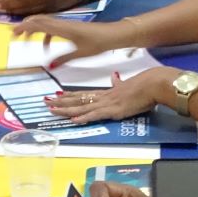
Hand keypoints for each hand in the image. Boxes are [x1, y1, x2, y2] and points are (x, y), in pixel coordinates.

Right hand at [10, 17, 130, 65]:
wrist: (112, 34)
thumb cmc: (98, 43)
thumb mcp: (79, 54)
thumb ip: (62, 59)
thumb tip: (48, 66)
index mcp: (62, 29)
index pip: (38, 25)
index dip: (24, 28)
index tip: (13, 33)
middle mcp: (62, 24)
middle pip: (38, 20)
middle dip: (24, 26)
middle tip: (14, 35)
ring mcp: (65, 24)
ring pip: (44, 22)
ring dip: (33, 28)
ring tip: (25, 38)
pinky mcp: (69, 26)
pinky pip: (51, 26)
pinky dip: (44, 33)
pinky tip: (45, 45)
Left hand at [45, 67, 175, 123]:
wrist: (153, 84)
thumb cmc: (144, 86)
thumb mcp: (127, 84)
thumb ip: (118, 83)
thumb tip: (114, 77)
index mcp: (107, 93)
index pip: (83, 94)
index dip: (69, 95)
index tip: (57, 95)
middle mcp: (103, 97)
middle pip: (77, 100)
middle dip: (60, 102)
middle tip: (44, 102)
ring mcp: (107, 104)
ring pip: (81, 107)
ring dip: (65, 109)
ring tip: (51, 109)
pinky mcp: (114, 111)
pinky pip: (95, 115)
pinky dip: (84, 117)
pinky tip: (73, 119)